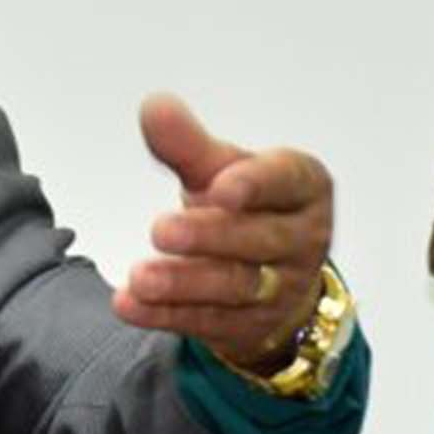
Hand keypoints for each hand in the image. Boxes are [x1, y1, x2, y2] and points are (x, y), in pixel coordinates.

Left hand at [112, 93, 332, 371]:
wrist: (274, 279)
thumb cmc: (249, 208)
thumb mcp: (223, 171)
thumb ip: (190, 145)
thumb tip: (154, 107)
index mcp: (304, 187)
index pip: (285, 181)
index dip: (254, 185)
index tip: (217, 188)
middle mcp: (303, 239)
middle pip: (258, 239)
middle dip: (209, 237)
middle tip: (161, 230)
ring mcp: (281, 289)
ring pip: (235, 286)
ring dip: (184, 283)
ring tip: (139, 277)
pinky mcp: (250, 326)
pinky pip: (208, 321)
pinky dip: (166, 314)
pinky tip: (129, 304)